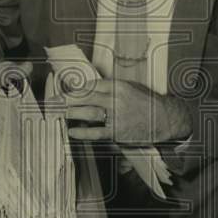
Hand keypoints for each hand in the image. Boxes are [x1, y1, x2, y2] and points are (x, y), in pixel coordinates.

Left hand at [62, 78, 191, 144]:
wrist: (165, 119)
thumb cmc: (146, 102)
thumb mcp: (130, 87)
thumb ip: (110, 88)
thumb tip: (87, 88)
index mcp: (118, 86)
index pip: (90, 85)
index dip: (74, 88)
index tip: (62, 90)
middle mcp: (116, 99)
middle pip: (85, 97)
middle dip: (66, 99)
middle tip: (52, 101)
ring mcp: (116, 116)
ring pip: (88, 113)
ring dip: (70, 113)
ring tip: (57, 113)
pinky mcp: (118, 132)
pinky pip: (96, 132)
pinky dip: (83, 132)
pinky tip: (72, 131)